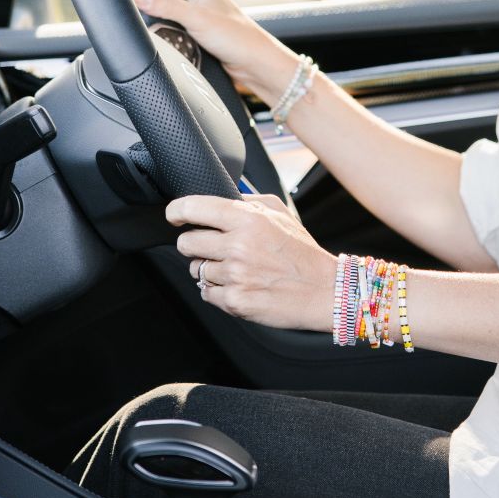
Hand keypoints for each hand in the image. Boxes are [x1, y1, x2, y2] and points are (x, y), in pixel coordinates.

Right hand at [130, 0, 288, 94]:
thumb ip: (166, 5)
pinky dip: (171, 40)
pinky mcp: (197, 32)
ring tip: (168, 37)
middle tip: (155, 25)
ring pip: (165, 18)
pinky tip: (174, 46)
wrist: (256, 65)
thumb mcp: (196, 18)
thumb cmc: (238, 38)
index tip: (133, 2)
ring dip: (163, 29)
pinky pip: (174, 33)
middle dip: (151, 13)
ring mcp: (196, 15)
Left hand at [169, 189, 334, 331]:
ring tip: (236, 270)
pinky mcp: (235, 301)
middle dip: (195, 244)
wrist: (323, 291)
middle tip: (213, 248)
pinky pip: (206, 293)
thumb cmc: (302, 252)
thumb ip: (249, 202)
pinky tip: (239, 285)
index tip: (175, 215)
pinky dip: (217, 291)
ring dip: (209, 270)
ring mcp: (235, 276)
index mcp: (248, 220)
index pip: (194, 208)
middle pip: (186, 242)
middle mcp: (238, 246)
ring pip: (195, 270)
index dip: (177, 211)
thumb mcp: (281, 213)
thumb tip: (221, 197)